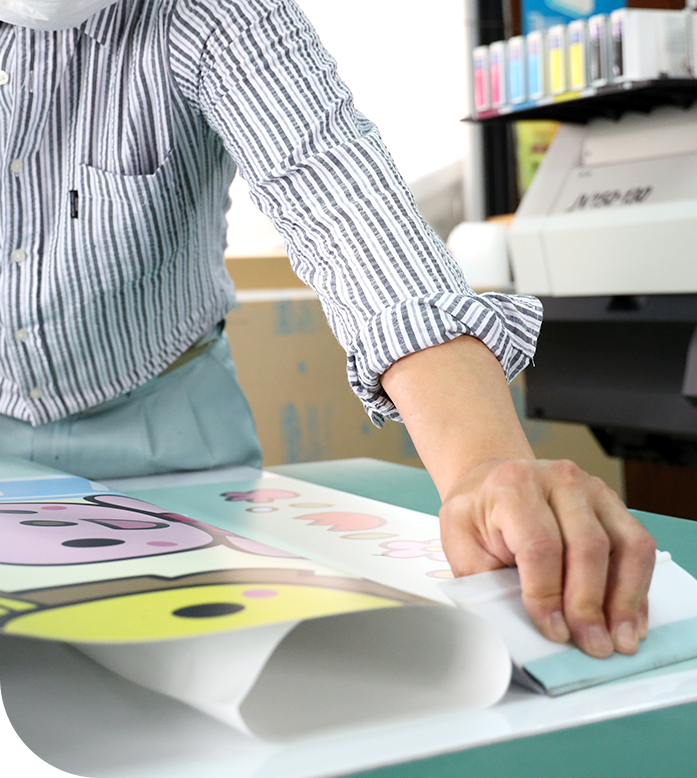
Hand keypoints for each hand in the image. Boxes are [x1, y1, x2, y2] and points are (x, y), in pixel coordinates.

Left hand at [439, 458, 655, 657]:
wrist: (491, 481)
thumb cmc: (477, 513)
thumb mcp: (460, 542)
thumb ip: (483, 580)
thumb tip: (512, 626)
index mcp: (513, 487)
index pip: (540, 545)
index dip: (548, 594)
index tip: (553, 630)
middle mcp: (558, 480)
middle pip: (588, 545)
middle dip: (590, 604)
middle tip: (591, 644)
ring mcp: (591, 489)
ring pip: (625, 545)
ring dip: (625, 599)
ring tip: (618, 639)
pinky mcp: (613, 503)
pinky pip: (639, 546)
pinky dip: (638, 587)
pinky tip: (628, 618)